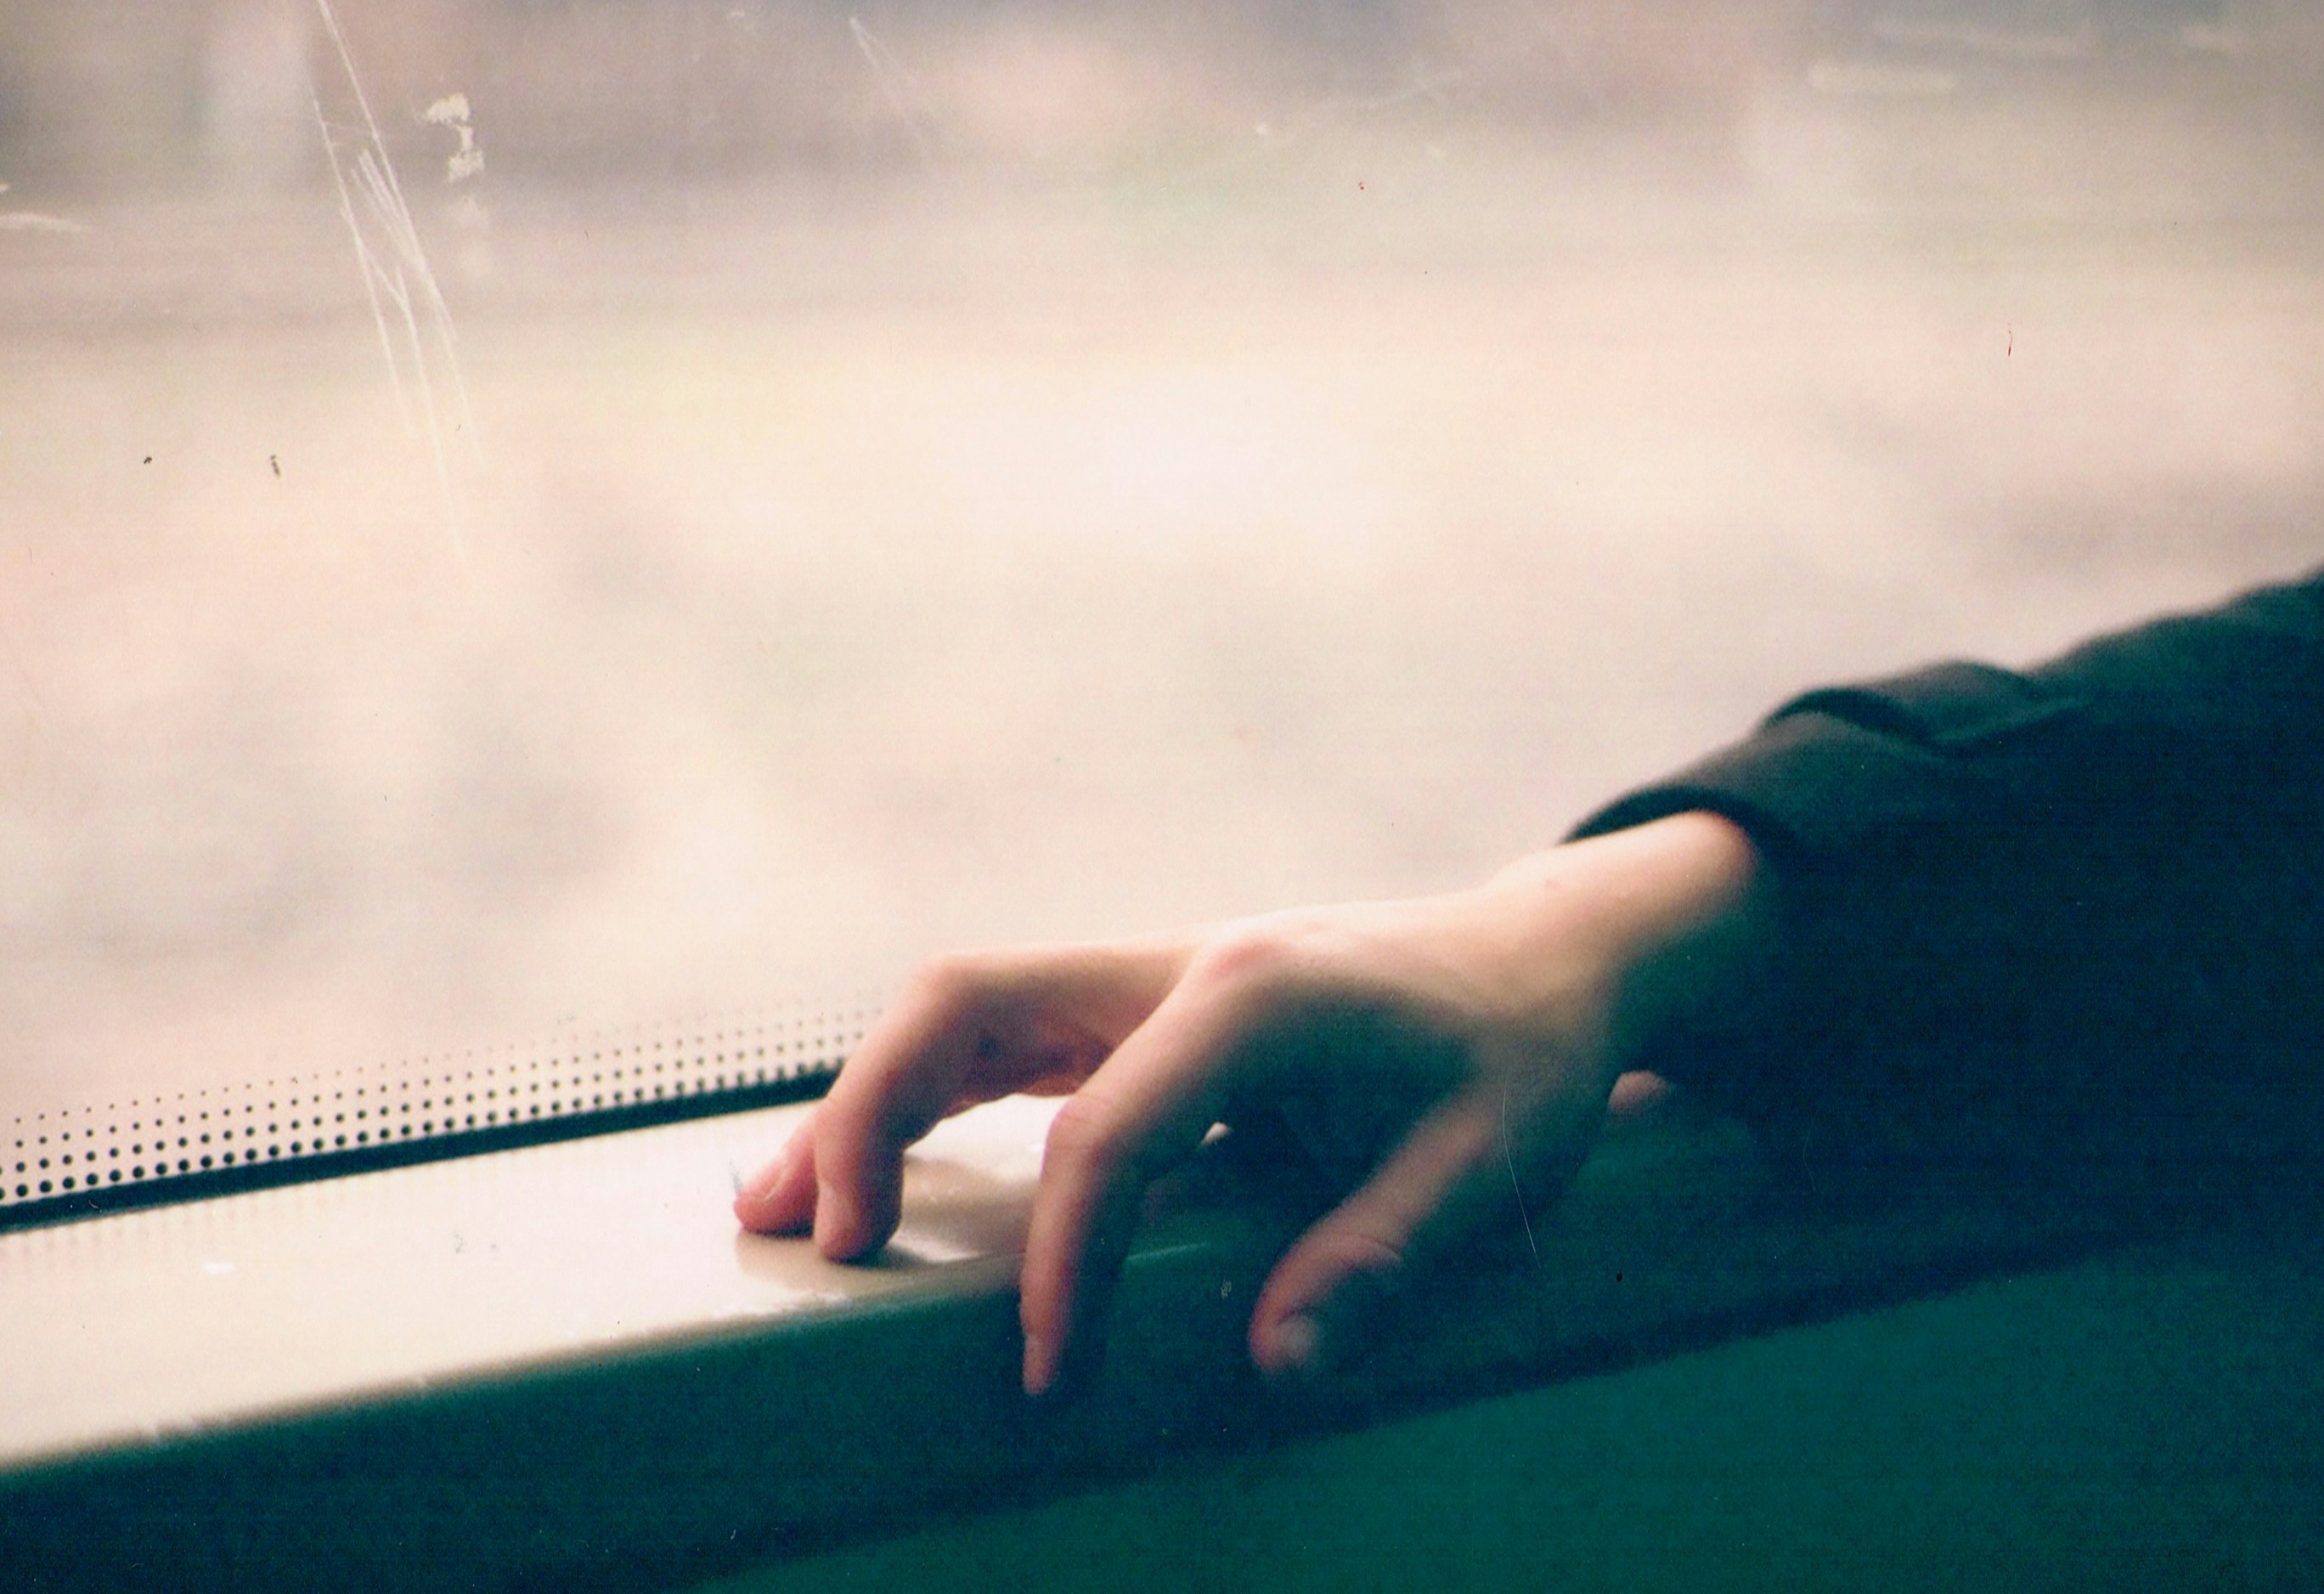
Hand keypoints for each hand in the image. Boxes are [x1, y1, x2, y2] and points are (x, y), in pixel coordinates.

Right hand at [734, 811, 1766, 1393]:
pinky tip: (873, 1178)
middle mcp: (1179, 964)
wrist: (1536, 959)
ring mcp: (1150, 974)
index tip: (1053, 1376)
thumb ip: (1385, 1252)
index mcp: (1258, 993)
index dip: (1063, 1259)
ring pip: (962, 1008)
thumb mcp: (1497, 1159)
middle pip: (969, 1001)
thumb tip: (1275, 1363)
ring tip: (775, 1215)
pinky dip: (919, 1102)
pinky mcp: (1141, 1007)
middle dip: (872, 1117)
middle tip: (824, 1250)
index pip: (1108, 1128)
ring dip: (864, 1102)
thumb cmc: (1521, 1056)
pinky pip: (1001, 1040)